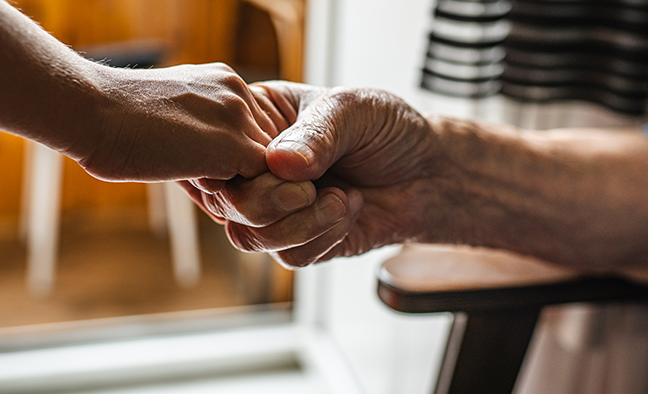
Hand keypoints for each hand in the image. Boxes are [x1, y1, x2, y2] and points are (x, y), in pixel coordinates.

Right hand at [77, 62, 291, 186]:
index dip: (237, 158)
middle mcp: (239, 93)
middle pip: (266, 147)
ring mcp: (239, 118)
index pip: (255, 129)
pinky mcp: (234, 147)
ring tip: (201, 186)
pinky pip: (258, 184)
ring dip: (239, 185)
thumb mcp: (172, 117)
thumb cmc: (117, 121)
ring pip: (266, 167)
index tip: (208, 171)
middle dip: (244, 173)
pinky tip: (201, 188)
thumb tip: (216, 172)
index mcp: (225, 82)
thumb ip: (202, 134)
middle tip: (208, 184)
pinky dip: (235, 195)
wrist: (91, 112)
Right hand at [214, 81, 442, 267]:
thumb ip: (316, 133)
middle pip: (225, 201)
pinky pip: (289, 256)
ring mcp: (278, 209)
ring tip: (342, 198)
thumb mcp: (353, 109)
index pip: (216, 149)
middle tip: (311, 188)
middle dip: (271, 200)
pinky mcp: (301, 242)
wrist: (430, 172)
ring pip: (249, 236)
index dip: (237, 164)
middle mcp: (260, 170)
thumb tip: (279, 163)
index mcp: (258, 125)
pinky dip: (324, 238)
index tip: (276, 163)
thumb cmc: (388, 129)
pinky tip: (349, 210)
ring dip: (302, 223)